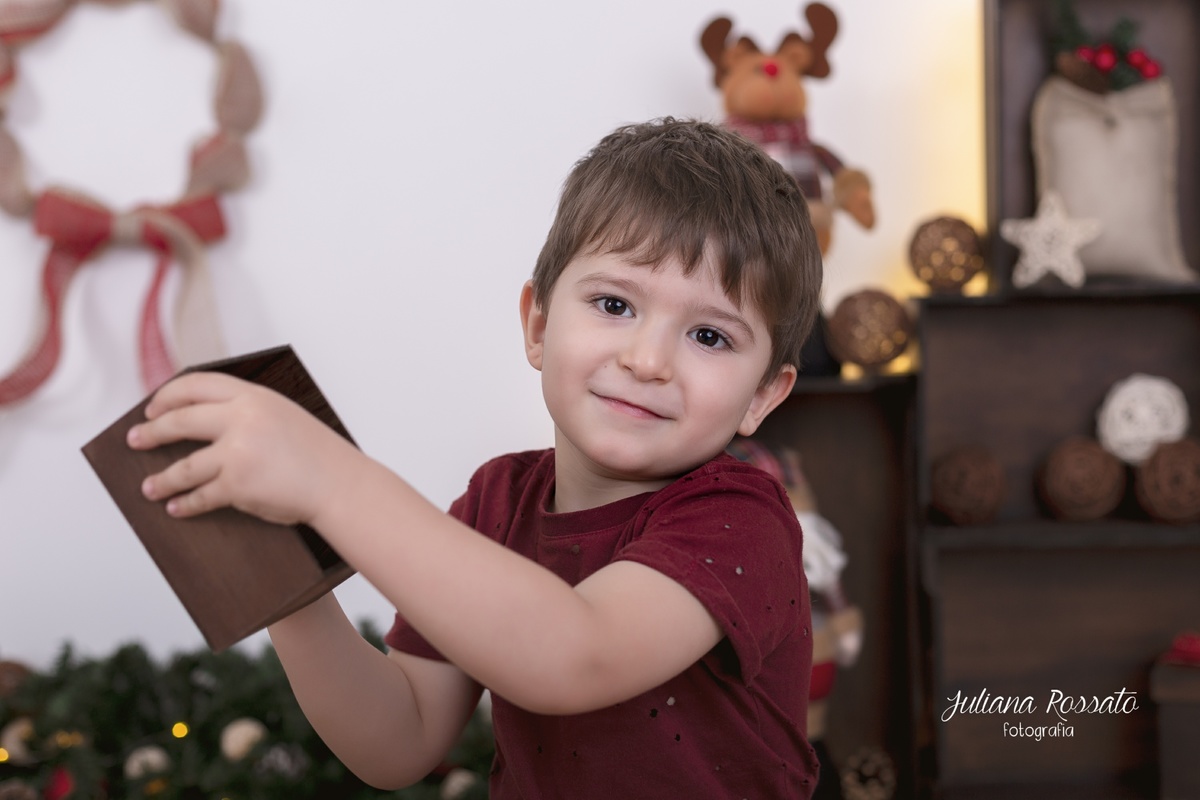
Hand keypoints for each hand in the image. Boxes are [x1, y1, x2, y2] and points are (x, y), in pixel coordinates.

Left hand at [126, 371, 360, 524]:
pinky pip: (200, 495)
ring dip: (162, 478)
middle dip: (152, 432)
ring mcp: (237, 452)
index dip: (168, 396)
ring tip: (149, 487)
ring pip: (184, 465)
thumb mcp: (283, 415)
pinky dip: (185, 503)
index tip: (152, 408)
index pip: (196, 384)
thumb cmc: (317, 454)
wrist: (340, 484)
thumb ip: (247, 411)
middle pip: (180, 420)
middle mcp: (242, 418)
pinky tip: (176, 507)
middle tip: (138, 440)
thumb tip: (204, 419)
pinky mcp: (237, 484)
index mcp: (254, 396)